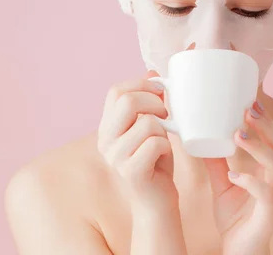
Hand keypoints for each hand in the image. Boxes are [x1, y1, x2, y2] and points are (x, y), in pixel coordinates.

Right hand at [97, 70, 177, 213]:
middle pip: (127, 101)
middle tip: (166, 116)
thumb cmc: (156, 161)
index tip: (160, 92)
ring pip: (147, 123)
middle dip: (155, 103)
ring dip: (164, 130)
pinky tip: (164, 156)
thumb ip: (148, 102)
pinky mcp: (130, 172)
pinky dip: (167, 147)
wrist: (157, 201)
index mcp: (108, 126)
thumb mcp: (151, 127)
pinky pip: (155, 143)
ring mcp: (115, 157)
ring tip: (164, 142)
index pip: (116, 90)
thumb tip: (152, 71)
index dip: (142, 85)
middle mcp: (105, 140)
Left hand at [204, 100, 272, 254]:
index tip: (251, 101)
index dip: (265, 120)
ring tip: (238, 135)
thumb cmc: (236, 218)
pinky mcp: (271, 212)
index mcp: (270, 171)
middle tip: (247, 109)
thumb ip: (217, 163)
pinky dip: (250, 181)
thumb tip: (201, 139)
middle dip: (266, 126)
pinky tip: (234, 174)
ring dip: (259, 147)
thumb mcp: (223, 185)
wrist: (240, 251)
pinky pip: (266, 193)